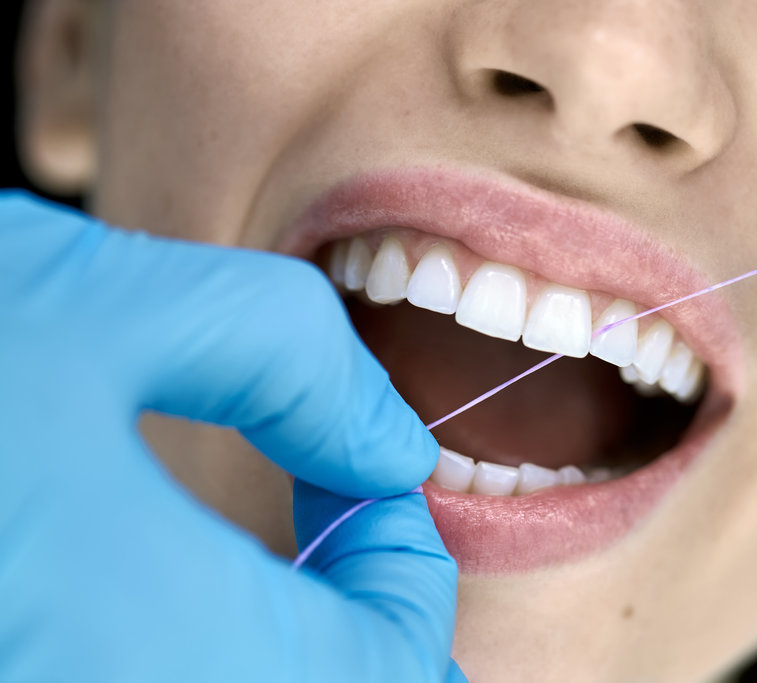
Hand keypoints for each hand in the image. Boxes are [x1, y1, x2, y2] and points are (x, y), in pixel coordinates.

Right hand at [0, 191, 463, 681]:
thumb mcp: (94, 307)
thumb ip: (283, 357)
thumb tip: (391, 442)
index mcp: (168, 646)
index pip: (391, 667)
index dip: (410, 565)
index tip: (372, 482)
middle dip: (363, 614)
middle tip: (331, 510)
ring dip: (298, 636)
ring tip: (260, 537)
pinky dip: (217, 648)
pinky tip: (173, 568)